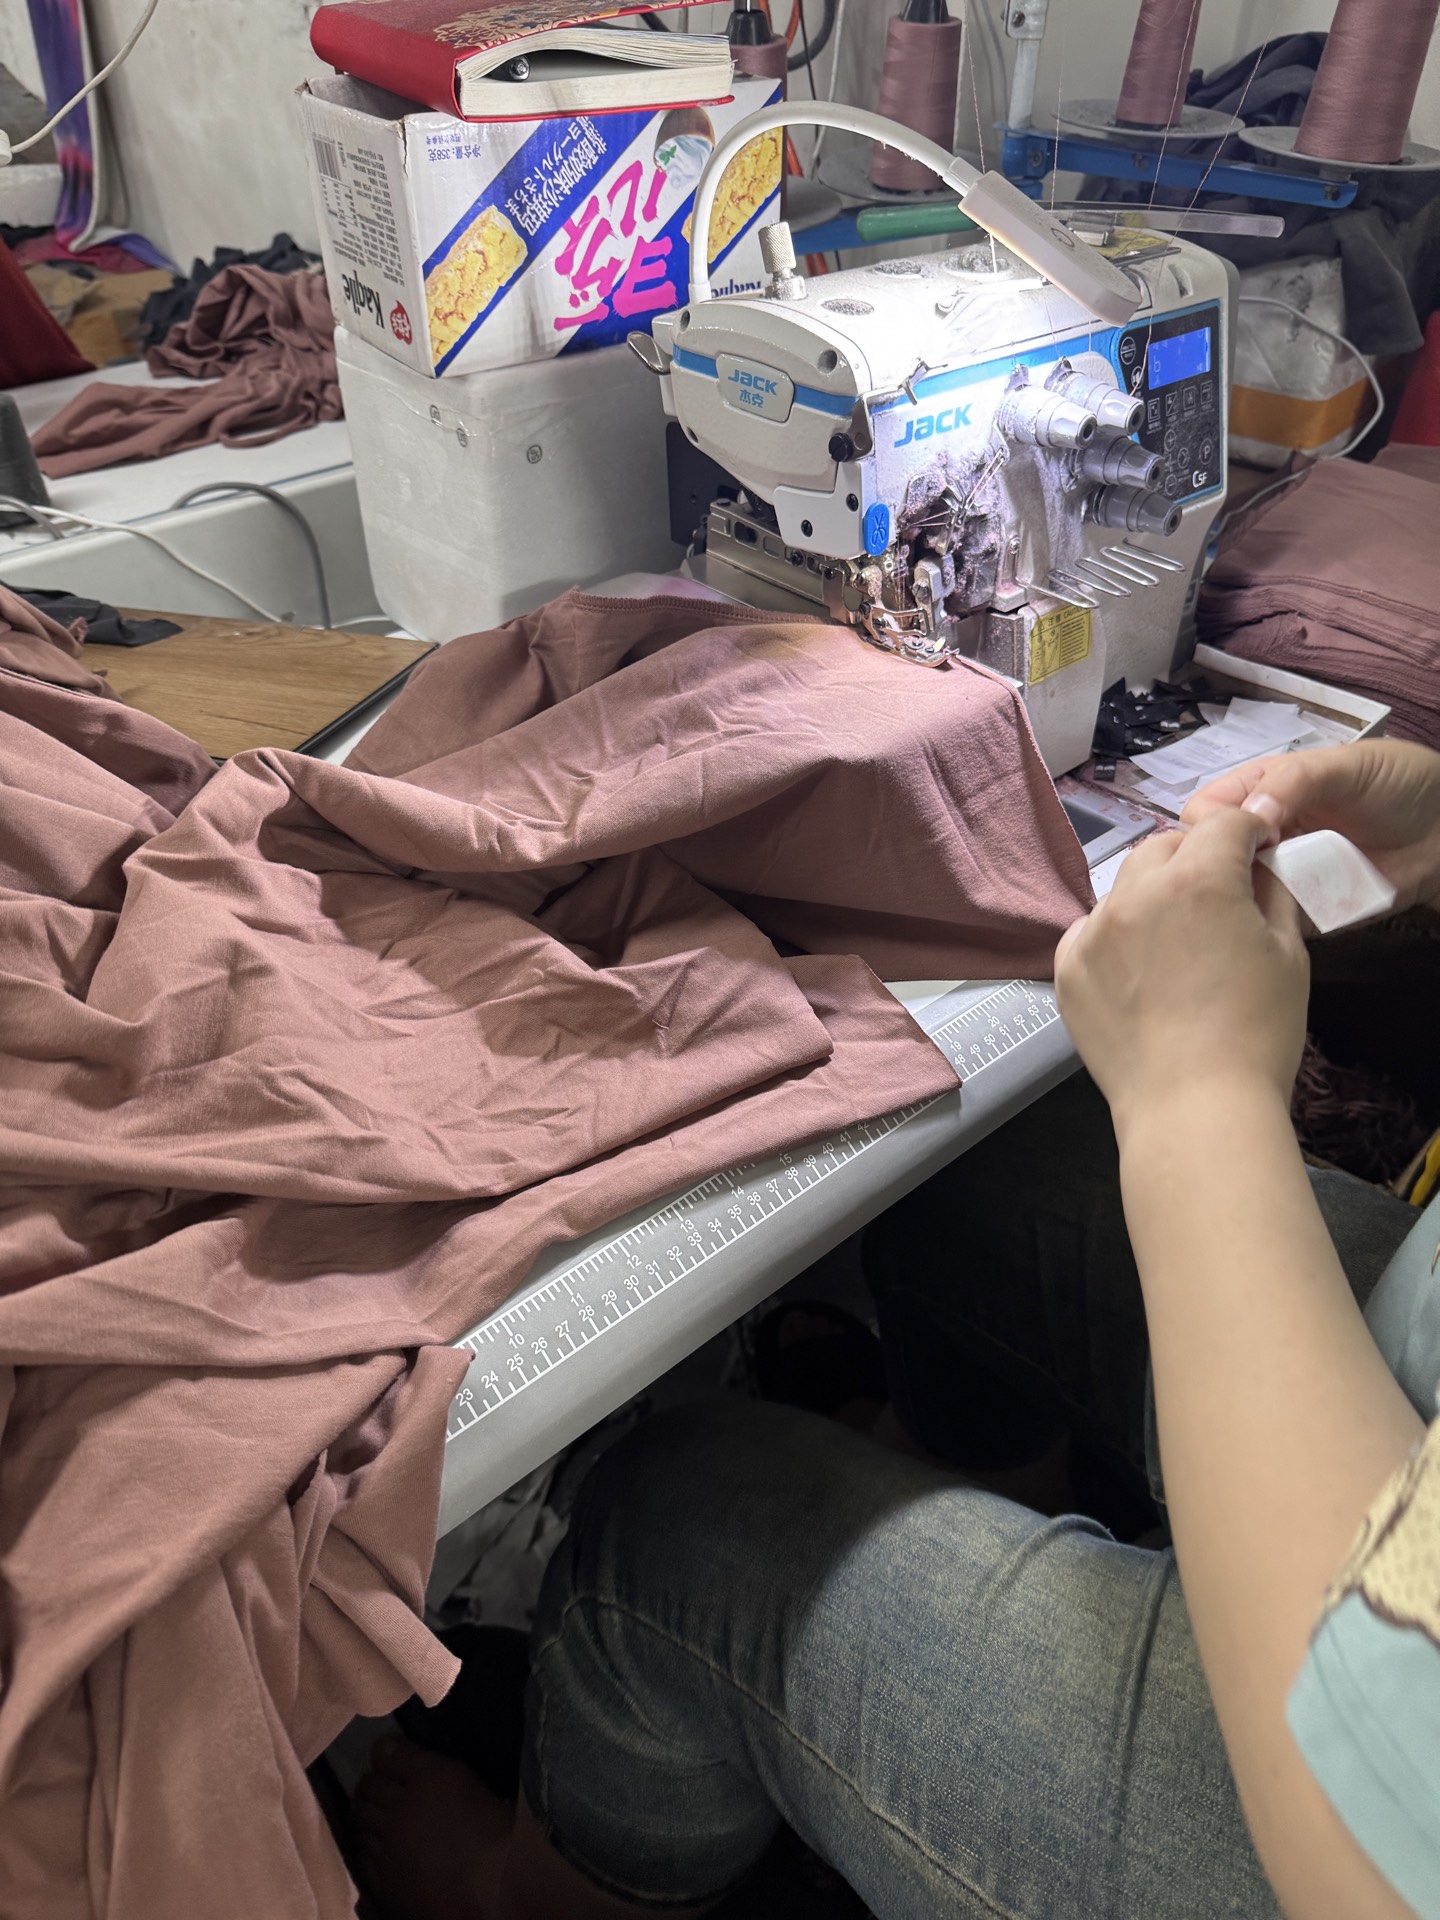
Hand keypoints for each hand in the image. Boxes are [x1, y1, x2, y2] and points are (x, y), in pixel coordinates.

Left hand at [1055, 810, 1307, 1142]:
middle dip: (1195, 858)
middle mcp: (1137, 894)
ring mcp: (1095, 931)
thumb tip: (1260, 869)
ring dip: (1153, 896)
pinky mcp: (1068, 968)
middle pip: (1166, 847)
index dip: (1247, 831)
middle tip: (1219, 895)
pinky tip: (1141, 971)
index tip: (1255, 847)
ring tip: (1177, 941)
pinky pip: (1092, 930)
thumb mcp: (1288, 954)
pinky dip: (1116, 936)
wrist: (1194, 1109)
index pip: (1224, 822)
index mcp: (1199, 880)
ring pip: (1125, 886)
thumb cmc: (1254, 1037)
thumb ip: (1272, 894)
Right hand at [1182, 739, 1439, 914]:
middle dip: (1215, 869)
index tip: (1238, 837)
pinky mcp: (1301, 909)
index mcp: (1262, 790)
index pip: (1206, 808)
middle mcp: (1262, 834)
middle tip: (1246, 876)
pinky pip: (1271, 922)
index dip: (1209, 825)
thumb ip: (1294, 781)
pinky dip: (1269, 925)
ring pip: (1234, 894)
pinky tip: (1277, 923)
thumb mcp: (1345, 765)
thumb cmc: (1397, 782)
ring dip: (1240, 901)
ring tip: (1262, 903)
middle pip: (1211, 857)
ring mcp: (1280, 874)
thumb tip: (1248, 816)